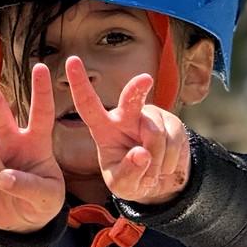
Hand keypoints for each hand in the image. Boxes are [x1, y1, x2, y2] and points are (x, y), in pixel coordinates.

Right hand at [0, 54, 64, 231]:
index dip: (41, 91)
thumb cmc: (41, 202)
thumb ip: (31, 187)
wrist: (19, 222)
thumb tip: (4, 177)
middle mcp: (10, 139)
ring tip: (8, 192)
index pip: (41, 112)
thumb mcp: (48, 198)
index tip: (40, 67)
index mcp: (37, 141)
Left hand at [66, 56, 190, 204]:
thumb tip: (142, 154)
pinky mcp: (172, 122)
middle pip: (131, 100)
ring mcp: (150, 117)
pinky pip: (174, 140)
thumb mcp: (123, 185)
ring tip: (152, 170)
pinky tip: (165, 165)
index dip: (79, 84)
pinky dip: (171, 159)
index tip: (71, 61)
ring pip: (155, 133)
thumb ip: (129, 172)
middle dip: (136, 90)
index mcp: (104, 129)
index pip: (88, 105)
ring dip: (157, 159)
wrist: (160, 182)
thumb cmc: (132, 179)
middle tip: (144, 81)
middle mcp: (126, 117)